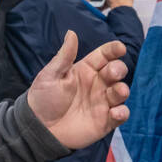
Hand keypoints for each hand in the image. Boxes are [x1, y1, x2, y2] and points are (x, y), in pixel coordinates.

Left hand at [27, 31, 130, 150]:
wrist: (38, 128)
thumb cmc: (43, 99)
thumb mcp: (50, 75)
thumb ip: (64, 56)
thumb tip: (71, 33)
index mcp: (85, 70)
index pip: (104, 56)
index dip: (113, 50)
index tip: (119, 48)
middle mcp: (97, 84)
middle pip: (116, 71)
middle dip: (119, 69)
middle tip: (113, 72)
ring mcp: (102, 102)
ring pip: (121, 92)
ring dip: (122, 90)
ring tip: (118, 91)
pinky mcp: (105, 121)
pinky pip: (120, 115)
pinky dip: (122, 113)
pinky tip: (116, 112)